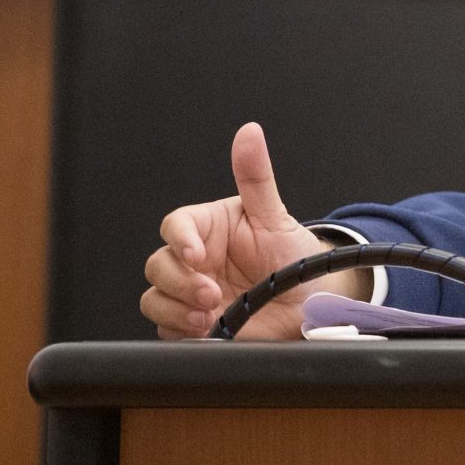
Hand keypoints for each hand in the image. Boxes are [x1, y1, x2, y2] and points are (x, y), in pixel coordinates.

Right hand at [139, 122, 361, 340]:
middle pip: (158, 265)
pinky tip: (209, 331)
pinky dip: (182, 332)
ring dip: (175, 310)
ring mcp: (190, 294)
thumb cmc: (290, 254)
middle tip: (212, 294)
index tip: (197, 254)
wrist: (309, 301)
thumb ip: (257, 176)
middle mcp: (193, 261)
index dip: (180, 239)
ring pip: (154, 299)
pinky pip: (167, 330)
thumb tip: (250, 132)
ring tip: (209, 317)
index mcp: (207, 229)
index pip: (175, 225)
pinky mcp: (192, 325)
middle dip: (179, 282)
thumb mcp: (275, 215)